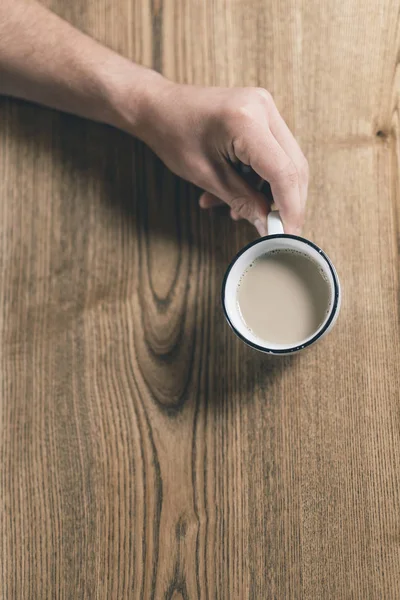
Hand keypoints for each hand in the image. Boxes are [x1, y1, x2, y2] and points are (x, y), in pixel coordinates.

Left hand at [137, 82, 307, 235]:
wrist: (158, 106)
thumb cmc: (173, 135)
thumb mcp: (207, 176)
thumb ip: (242, 201)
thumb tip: (267, 226)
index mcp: (246, 121)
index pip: (284, 173)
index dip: (290, 209)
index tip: (288, 235)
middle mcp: (263, 108)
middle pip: (294, 167)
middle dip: (286, 203)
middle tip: (272, 228)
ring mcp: (265, 108)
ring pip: (286, 162)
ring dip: (267, 193)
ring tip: (237, 209)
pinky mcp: (262, 115)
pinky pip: (274, 153)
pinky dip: (259, 178)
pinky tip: (236, 191)